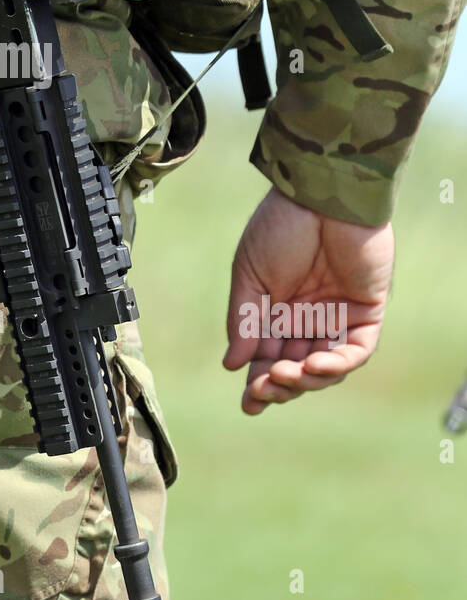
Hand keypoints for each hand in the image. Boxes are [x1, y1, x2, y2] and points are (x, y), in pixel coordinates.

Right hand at [224, 187, 393, 414]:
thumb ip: (244, 320)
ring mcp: (338, 315)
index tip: (248, 403)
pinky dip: (336, 365)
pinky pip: (355, 350)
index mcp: (276, 308)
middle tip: (262, 390)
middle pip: (295, 368)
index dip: (259, 382)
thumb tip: (232, 364)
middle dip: (279, 385)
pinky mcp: (366, 311)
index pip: (268, 356)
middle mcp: (308, 316)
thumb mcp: (250, 274)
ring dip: (305, 380)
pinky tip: (313, 365)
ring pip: (325, 367)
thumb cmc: (280, 227)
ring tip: (285, 374)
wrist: (320, 196)